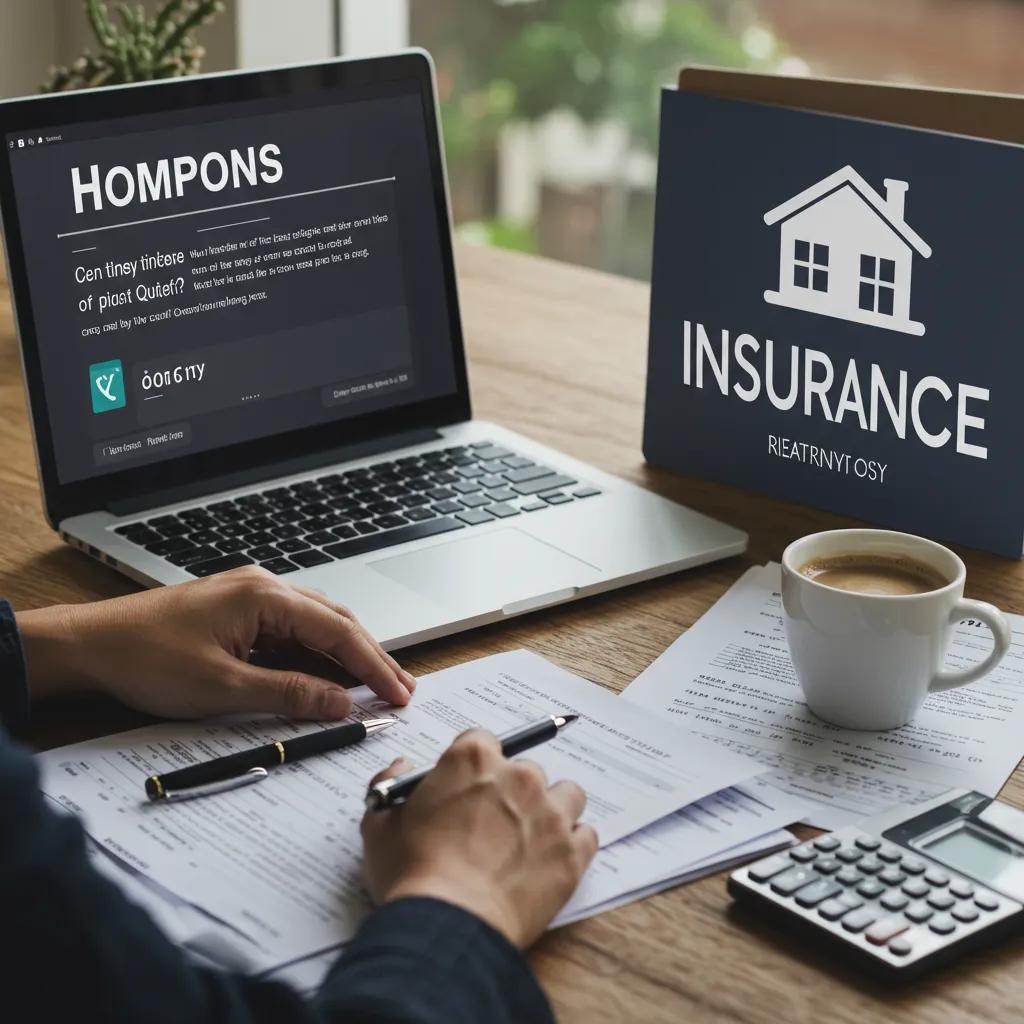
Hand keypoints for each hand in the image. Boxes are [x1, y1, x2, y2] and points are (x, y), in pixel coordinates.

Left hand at [17, 566, 414, 718]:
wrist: (91, 646)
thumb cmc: (146, 659)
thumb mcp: (222, 688)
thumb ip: (288, 694)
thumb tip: (340, 703)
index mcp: (265, 597)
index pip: (339, 631)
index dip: (374, 665)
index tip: (400, 693)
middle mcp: (265, 588)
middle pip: (336, 622)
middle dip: (370, 657)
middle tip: (401, 691)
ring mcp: (252, 598)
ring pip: (316, 627)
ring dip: (344, 658)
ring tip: (376, 688)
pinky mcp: (239, 613)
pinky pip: (291, 634)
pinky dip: (314, 658)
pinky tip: (329, 680)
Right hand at [361, 729, 597, 948]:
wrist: (447, 926)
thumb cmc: (411, 875)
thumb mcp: (380, 824)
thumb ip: (390, 785)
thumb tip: (401, 768)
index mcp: (472, 760)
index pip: (482, 741)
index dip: (473, 766)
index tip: (468, 787)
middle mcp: (518, 777)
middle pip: (525, 769)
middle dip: (512, 791)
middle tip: (493, 824)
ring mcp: (550, 814)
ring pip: (567, 794)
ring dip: (552, 809)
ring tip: (532, 838)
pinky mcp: (572, 854)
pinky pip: (586, 835)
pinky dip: (573, 845)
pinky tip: (551, 860)